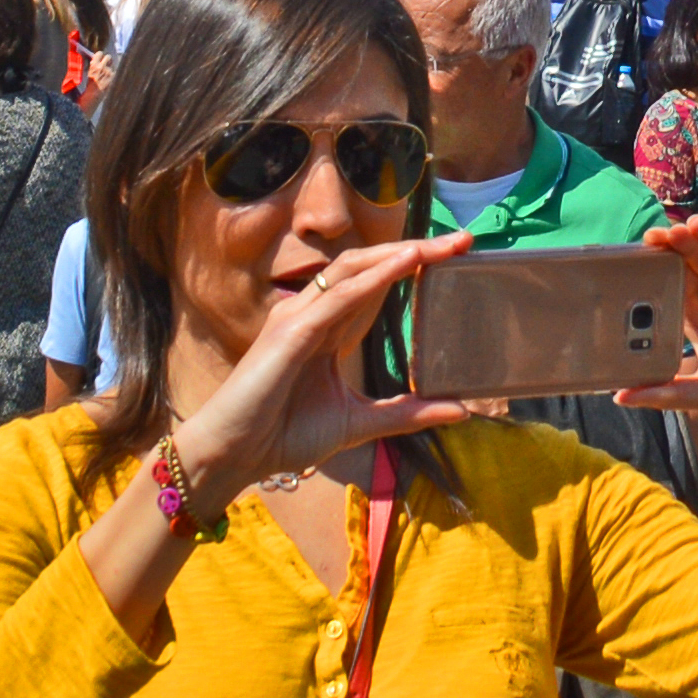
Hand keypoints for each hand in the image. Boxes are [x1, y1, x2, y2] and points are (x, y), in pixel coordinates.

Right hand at [166, 233, 489, 492]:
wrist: (235, 456)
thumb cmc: (285, 435)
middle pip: (368, 266)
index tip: (458, 257)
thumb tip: (461, 410)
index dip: (413, 265)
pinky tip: (403, 265)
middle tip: (462, 241)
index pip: (375, 284)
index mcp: (327, 328)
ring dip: (397, 254)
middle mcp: (312, 313)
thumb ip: (407, 413)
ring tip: (438, 247)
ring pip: (352, 270)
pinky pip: (336, 297)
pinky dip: (372, 278)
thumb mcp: (360, 423)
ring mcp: (298, 317)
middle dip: (415, 250)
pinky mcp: (288, 332)